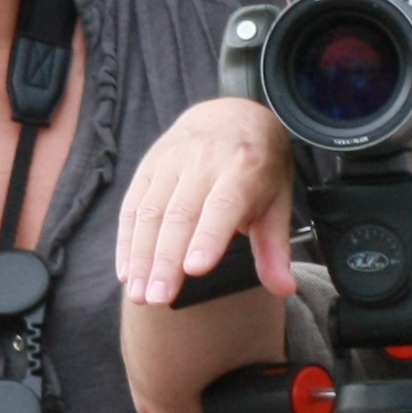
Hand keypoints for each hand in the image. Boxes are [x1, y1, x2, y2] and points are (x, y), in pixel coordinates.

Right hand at [119, 98, 295, 303]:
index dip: (208, 236)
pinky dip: (127, 241)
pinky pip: (133, 206)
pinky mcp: (148, 166)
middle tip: (157, 298)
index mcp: (243, 167)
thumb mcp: (277, 200)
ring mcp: (171, 161)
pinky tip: (126, 271)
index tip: (194, 269)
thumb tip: (284, 289)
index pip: (223, 204)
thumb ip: (275, 247)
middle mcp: (204, 160)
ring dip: (141, 256)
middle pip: (180, 213)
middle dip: (165, 259)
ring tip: (138, 293)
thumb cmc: (257, 167)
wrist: (231, 114)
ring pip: (150, 211)